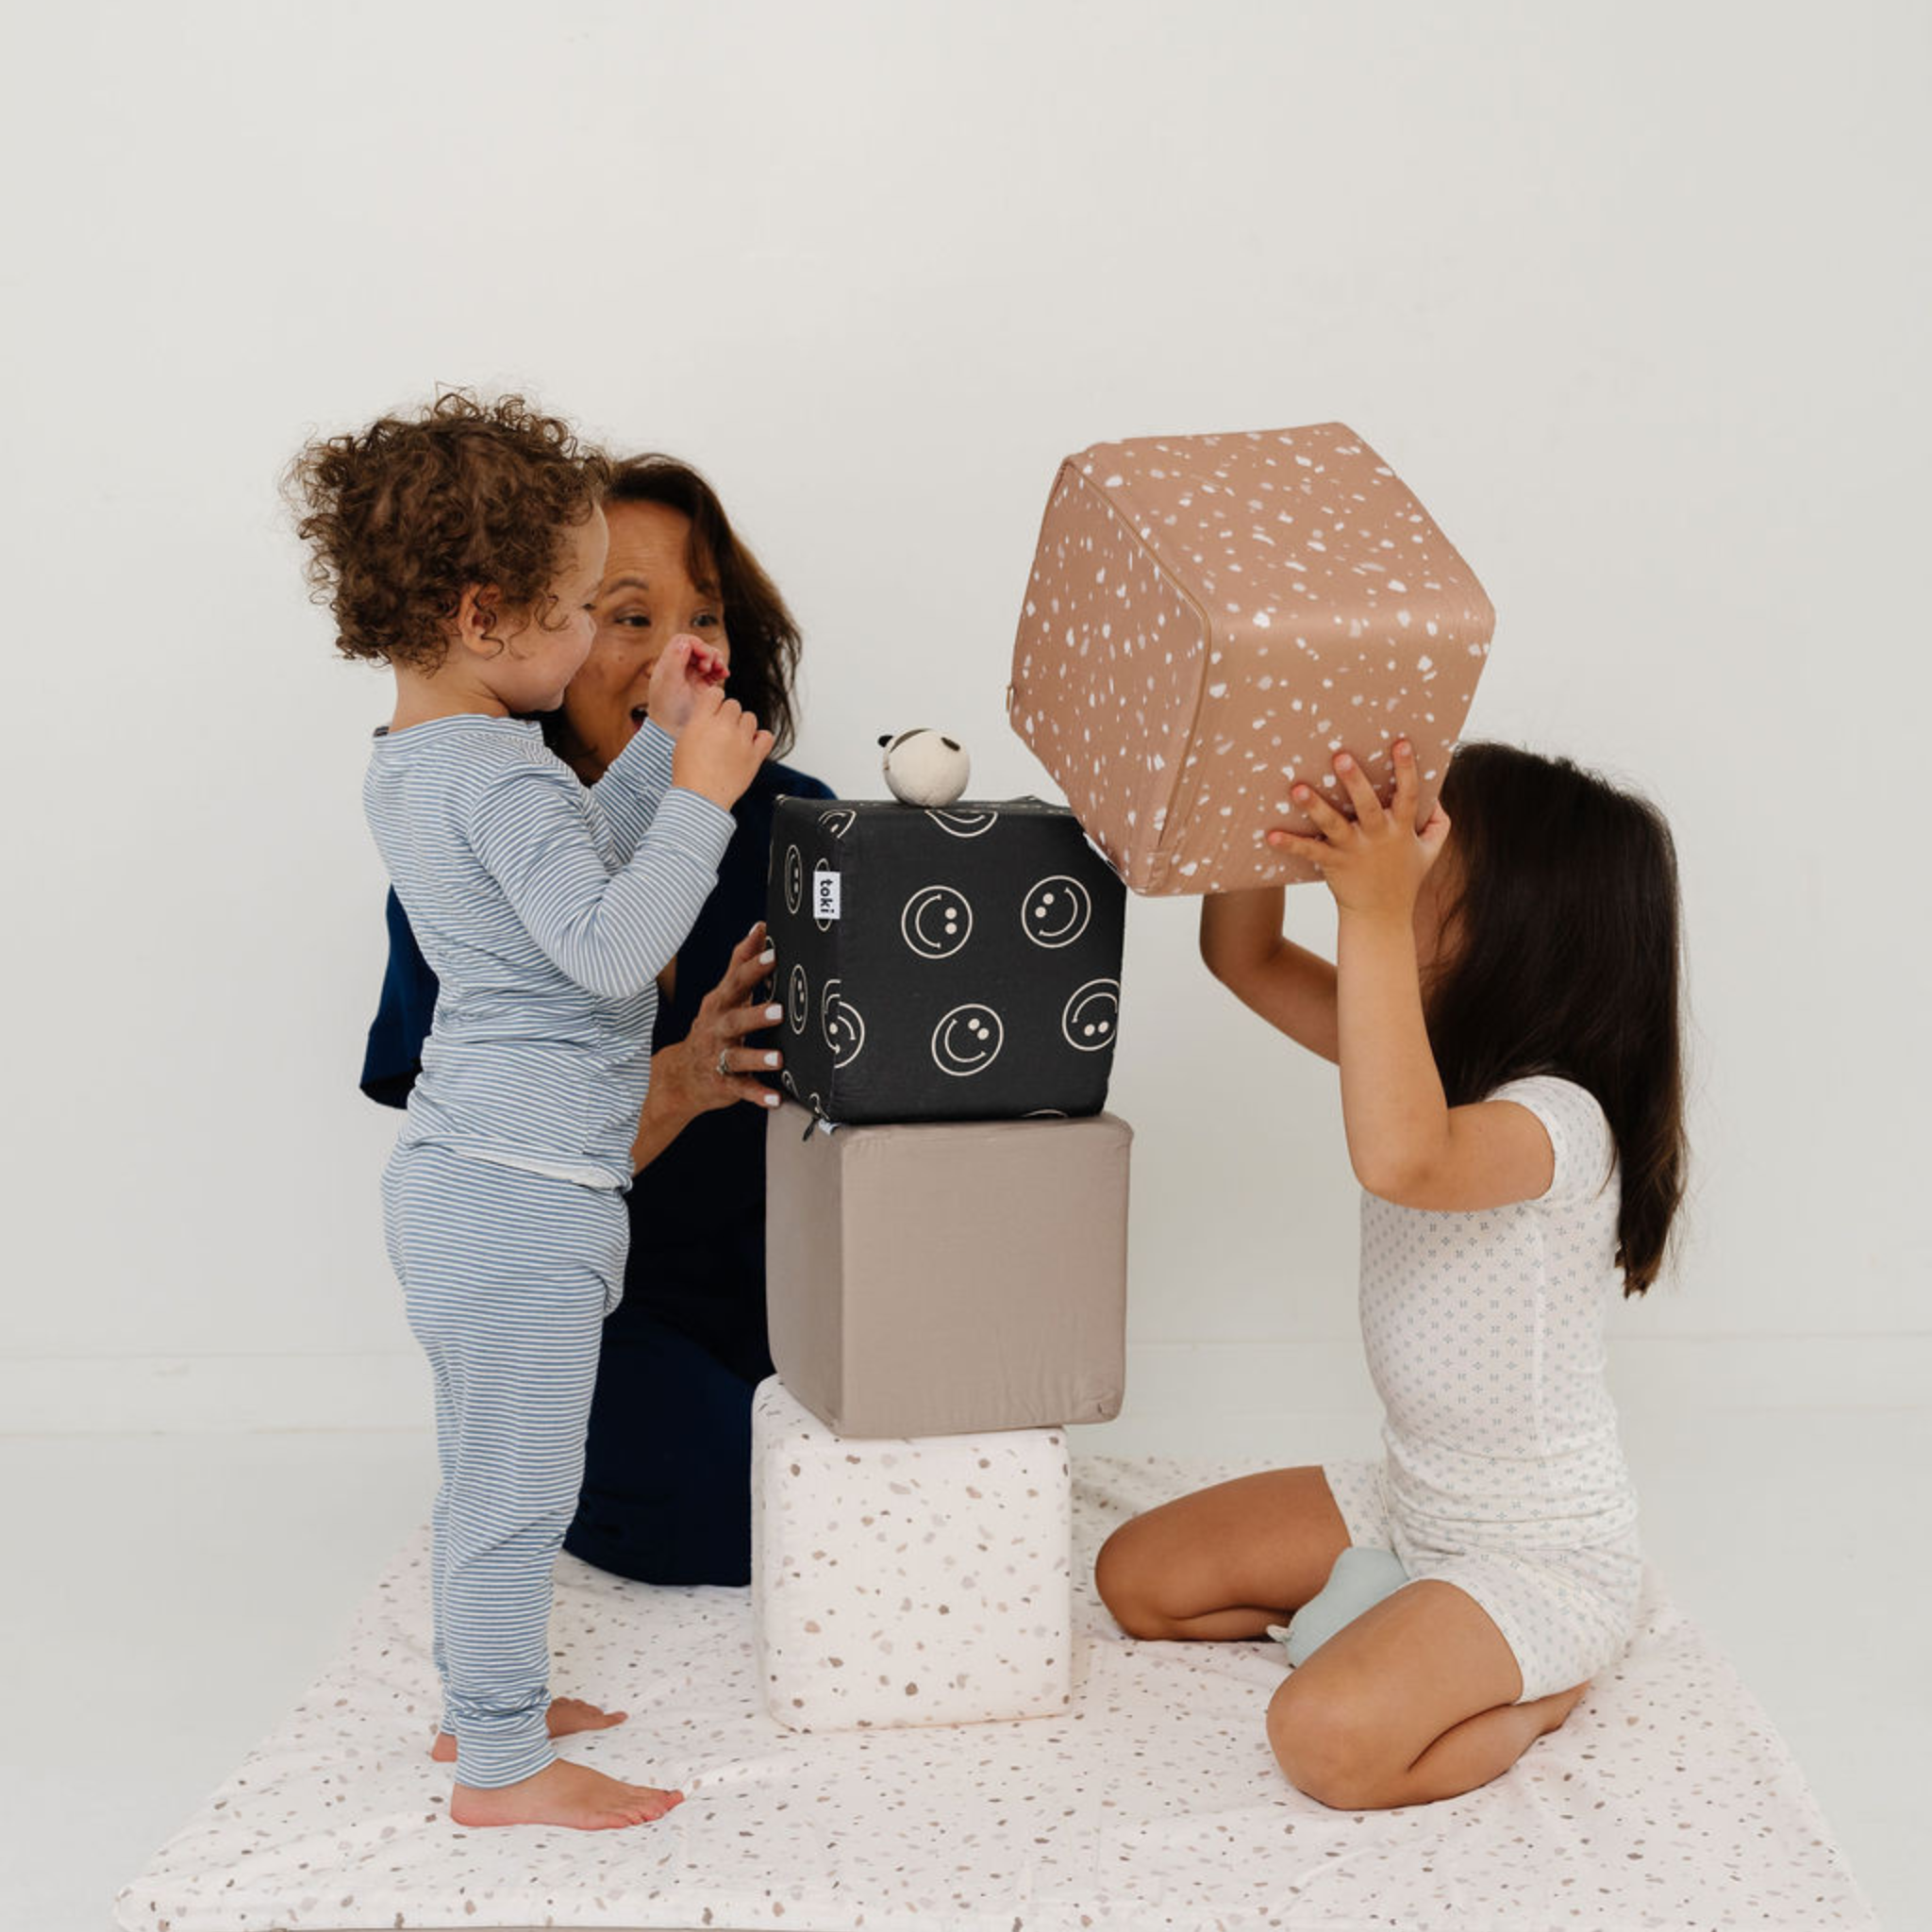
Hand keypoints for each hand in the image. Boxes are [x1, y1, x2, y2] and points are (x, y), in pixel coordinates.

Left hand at [646, 634, 730, 738]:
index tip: (703, 657)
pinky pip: (714, 670)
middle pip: (697, 647)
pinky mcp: (703, 686)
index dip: (696, 644)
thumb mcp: (669, 684)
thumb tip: (685, 642)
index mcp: (668, 664)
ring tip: (719, 670)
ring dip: (716, 660)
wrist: (673, 733)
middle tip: (709, 667)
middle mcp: (680, 668)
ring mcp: (692, 677)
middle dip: (708, 653)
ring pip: (707, 657)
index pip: (683, 641)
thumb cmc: (667, 711)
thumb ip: (675, 661)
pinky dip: (721, 669)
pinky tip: (723, 675)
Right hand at [651, 924, 785, 1125]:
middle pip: (734, 1019)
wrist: (681, 1076)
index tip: (774, 953)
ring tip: (778, 1059)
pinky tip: (775, 1098)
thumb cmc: (713, 1028)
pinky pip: (741, 1089)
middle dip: (756, 1014)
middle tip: (779, 1010)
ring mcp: (718, 1057)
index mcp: (719, 1004)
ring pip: (737, 1057)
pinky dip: (758, 1095)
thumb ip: (741, 963)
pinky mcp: (724, 1084)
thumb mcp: (724, 995)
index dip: (755, 968)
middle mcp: (717, 1029)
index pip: (736, 982)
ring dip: (758, 1057)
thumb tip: (758, 928)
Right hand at [670, 685, 774, 810]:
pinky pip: (766, 736)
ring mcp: (741, 741)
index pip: (716, 693)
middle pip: (734, 705)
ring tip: (734, 741)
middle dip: (728, 716)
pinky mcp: (755, 756)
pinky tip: (750, 745)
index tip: (715, 711)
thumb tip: (711, 715)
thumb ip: (700, 722)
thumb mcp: (685, 740)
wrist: (700, 798)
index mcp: (703, 720)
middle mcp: (724, 727)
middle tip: (722, 732)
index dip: (715, 702)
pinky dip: (761, 738)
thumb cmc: (689, 773)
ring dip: (743, 726)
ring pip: (750, 718)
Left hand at [1265, 738, 1448, 920]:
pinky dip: (1290, 844)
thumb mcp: (1430, 851)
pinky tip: (1271, 834)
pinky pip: (1309, 852)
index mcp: (1401, 829)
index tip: (1400, 743)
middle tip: (1340, 756)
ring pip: (1333, 825)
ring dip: (1315, 806)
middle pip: (1367, 805)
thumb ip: (1438, 823)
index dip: (1406, 769)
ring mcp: (1353, 850)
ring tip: (1298, 788)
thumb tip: (1437, 796)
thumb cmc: (1405, 878)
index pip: (1408, 795)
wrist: (1382, 917)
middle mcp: (1377, 837)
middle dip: (1355, 781)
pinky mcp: (1333, 864)